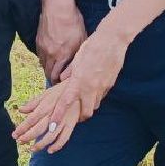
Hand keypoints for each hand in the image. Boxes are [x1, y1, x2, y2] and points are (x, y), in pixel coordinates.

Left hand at [12, 84, 82, 152]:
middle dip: (28, 137)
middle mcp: (53, 114)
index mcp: (46, 106)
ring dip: (40, 144)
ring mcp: (63, 120)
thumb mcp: (46, 94)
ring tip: (32, 149)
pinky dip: (57, 146)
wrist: (81, 89)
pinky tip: (49, 150)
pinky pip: (64, 138)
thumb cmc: (61, 91)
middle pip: (38, 129)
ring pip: (50, 136)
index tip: (14, 135)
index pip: (31, 119)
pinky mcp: (71, 124)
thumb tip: (20, 110)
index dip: (22, 128)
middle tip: (19, 142)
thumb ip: (33, 103)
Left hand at [14, 28, 128, 151]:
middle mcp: (90, 87)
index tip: (52, 125)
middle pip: (85, 113)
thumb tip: (63, 79)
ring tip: (84, 101)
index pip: (65, 103)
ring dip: (89, 106)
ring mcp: (102, 87)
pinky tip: (94, 89)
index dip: (58, 115)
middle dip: (80, 117)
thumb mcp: (76, 59)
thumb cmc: (91, 47)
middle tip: (75, 116)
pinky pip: (102, 96)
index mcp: (78, 81)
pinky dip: (97, 97)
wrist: (112, 41)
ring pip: (95, 105)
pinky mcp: (110, 84)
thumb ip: (69, 72)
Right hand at [38, 0, 86, 80]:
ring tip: (56, 68)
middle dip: (53, 78)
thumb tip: (78, 65)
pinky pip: (40, 55)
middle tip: (59, 79)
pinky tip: (52, 55)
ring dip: (49, 68)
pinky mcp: (38, 40)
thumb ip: (78, 54)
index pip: (55, 77)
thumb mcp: (81, 39)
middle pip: (47, 73)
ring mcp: (42, 47)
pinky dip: (45, 58)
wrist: (57, 5)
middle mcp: (49, 54)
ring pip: (43, 64)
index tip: (62, 84)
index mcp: (61, 55)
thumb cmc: (72, 21)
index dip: (58, 83)